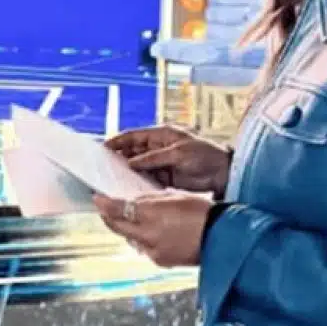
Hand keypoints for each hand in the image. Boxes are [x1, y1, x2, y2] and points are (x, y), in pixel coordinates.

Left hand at [93, 190, 211, 266]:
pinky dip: (142, 239)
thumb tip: (133, 202)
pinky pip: (145, 248)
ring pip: (131, 239)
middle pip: (119, 227)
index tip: (97, 198)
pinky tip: (147, 232)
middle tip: (105, 208)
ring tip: (127, 218)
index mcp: (151, 217)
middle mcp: (149, 237)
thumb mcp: (174, 197)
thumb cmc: (202, 213)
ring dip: (126, 229)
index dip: (105, 204)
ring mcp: (155, 252)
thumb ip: (149, 201)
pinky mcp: (162, 261)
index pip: (118, 211)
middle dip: (110, 217)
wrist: (221, 237)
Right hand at [105, 125, 231, 197]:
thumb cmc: (206, 156)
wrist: (224, 173)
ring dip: (126, 173)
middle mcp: (159, 148)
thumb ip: (153, 158)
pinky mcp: (166, 178)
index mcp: (162, 135)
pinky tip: (128, 190)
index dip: (118, 141)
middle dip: (118, 159)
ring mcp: (161, 163)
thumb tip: (131, 163)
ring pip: (138, 167)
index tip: (103, 149)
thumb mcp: (178, 154)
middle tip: (102, 168)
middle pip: (132, 152)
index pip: (134, 136)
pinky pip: (147, 180)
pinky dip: (138, 184)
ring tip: (111, 181)